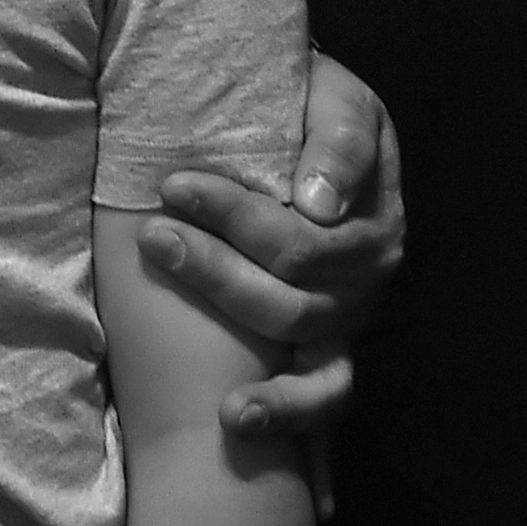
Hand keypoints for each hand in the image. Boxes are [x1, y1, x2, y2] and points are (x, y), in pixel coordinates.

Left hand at [144, 46, 403, 438]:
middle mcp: (372, 262)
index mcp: (375, 204)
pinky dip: (290, 414)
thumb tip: (318, 205)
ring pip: (300, 334)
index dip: (238, 215)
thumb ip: (336, 139)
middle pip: (297, 286)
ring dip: (235, 319)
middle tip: (151, 234)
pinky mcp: (332, 341)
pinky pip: (326, 392)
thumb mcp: (333, 95)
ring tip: (180, 303)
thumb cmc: (309, 101)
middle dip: (216, 263)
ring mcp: (353, 307)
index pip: (309, 228)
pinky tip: (248, 430)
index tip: (173, 187)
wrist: (301, 114)